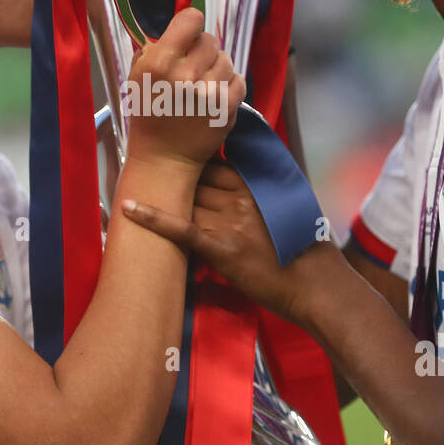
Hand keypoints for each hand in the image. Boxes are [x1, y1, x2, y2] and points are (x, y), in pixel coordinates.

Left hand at [120, 162, 344, 324]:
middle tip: (148, 170)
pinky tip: (128, 209)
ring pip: (186, 200)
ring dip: (161, 194)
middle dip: (174, 178)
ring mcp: (229, 223)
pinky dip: (152, 217)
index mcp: (256, 187)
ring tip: (132, 182)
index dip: (193, 165)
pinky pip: (181, 229)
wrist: (315, 284)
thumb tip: (242, 190)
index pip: (214, 165)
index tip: (175, 160)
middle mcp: (241, 199)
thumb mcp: (287, 209)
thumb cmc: (306, 250)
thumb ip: (261, 195)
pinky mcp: (221, 250)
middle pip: (195, 180)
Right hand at [123, 8, 245, 171]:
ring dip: (216, 67)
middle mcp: (187, 74)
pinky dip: (229, 84)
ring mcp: (210, 92)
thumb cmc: (149, 116)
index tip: (187, 36)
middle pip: (210, 40)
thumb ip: (154, 50)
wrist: (164, 158)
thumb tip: (175, 34)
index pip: (191, 19)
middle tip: (193, 66)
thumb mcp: (137, 78)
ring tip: (204, 82)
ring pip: (226, 59)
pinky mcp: (228, 107)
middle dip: (202, 50)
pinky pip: (239, 79)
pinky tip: (215, 94)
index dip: (190, 25)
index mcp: (160, 63)